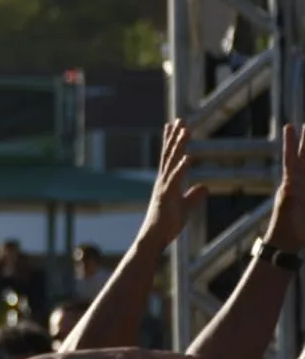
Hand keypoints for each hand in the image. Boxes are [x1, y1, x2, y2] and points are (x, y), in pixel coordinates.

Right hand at [140, 121, 205, 248]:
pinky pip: (175, 179)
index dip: (172, 141)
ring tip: (184, 130)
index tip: (174, 125)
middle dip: (175, 137)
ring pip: (172, 162)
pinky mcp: (166, 196)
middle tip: (179, 120)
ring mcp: (163, 187)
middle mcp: (163, 181)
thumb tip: (204, 187)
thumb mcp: (184, 208)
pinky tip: (188, 157)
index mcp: (166, 182)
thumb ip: (194, 196)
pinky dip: (182, 168)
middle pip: (170, 154)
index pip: (169, 158)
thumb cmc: (166, 225)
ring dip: (178, 146)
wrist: (153, 239)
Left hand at [265, 125, 304, 250]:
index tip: (290, 127)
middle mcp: (298, 182)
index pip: (292, 159)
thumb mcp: (289, 211)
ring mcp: (304, 187)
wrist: (287, 241)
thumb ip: (291, 197)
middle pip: (304, 157)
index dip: (291, 144)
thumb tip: (290, 187)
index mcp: (291, 183)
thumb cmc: (289, 228)